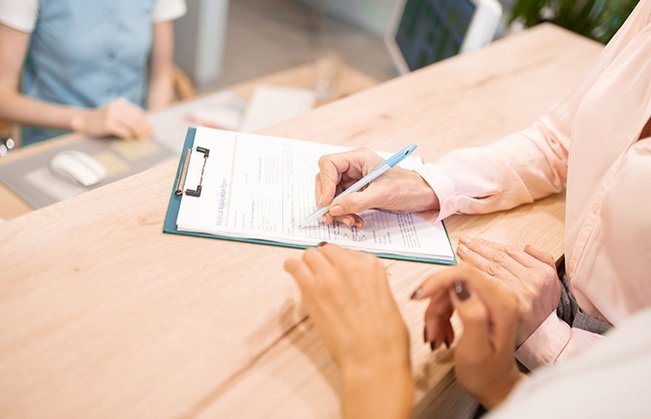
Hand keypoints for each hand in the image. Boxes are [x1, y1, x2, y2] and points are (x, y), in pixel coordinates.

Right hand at [71, 98, 150, 139]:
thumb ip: (130, 118)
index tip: (150, 133)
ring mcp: (111, 115)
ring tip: (138, 140)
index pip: (140, 113)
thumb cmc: (105, 120)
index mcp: (122, 103)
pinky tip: (128, 139)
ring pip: (132, 125)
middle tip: (145, 139)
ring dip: (138, 134)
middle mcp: (117, 107)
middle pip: (138, 120)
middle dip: (144, 130)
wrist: (84, 120)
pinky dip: (128, 136)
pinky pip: (123, 131)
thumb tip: (147, 129)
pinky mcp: (107, 124)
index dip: (147, 124)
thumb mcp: (117, 114)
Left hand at [284, 243, 412, 418]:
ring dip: (308, 263)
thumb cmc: (385, 336)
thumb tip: (353, 282)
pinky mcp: (311, 290)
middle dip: (323, 260)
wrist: (373, 357)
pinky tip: (291, 271)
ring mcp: (329, 276)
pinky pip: (295, 266)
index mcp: (371, 265)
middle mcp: (349, 265)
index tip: (337, 269)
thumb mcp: (385, 297)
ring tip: (305, 273)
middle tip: (321, 273)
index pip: (347, 251)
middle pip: (327, 250)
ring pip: (309, 255)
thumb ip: (367, 282)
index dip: (340, 262)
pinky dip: (292, 267)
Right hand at [315, 148, 438, 226]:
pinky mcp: (356, 194)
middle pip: (325, 181)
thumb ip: (356, 201)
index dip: (324, 183)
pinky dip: (345, 215)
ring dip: (337, 211)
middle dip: (328, 201)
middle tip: (332, 217)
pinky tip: (356, 221)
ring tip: (350, 221)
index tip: (326, 203)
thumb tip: (333, 208)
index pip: (328, 164)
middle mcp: (352, 168)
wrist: (421, 196)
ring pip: (332, 196)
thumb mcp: (382, 195)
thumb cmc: (407, 188)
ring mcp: (353, 181)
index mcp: (358, 158)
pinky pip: (341, 204)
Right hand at [412, 264, 524, 408]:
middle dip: (435, 303)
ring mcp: (492, 297)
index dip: (438, 281)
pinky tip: (442, 331)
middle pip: (455, 281)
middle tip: (430, 328)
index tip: (419, 296)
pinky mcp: (483, 300)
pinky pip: (453, 296)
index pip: (465, 274)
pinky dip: (442, 313)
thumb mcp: (475, 350)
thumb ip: (471, 316)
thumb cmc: (485, 374)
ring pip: (450, 289)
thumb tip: (460, 287)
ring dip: (436, 311)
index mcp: (502, 304)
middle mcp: (500, 295)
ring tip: (435, 335)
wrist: (495, 385)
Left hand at [456, 237, 560, 344]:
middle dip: (477, 248)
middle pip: (498, 259)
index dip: (490, 244)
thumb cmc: (542, 311)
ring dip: (472, 258)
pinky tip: (462, 270)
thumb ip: (543, 261)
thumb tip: (526, 247)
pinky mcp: (506, 306)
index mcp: (542, 272)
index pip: (510, 252)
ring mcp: (519, 294)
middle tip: (463, 242)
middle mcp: (531, 281)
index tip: (476, 241)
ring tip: (460, 251)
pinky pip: (485, 285)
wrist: (541, 340)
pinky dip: (472, 275)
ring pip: (490, 269)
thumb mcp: (553, 284)